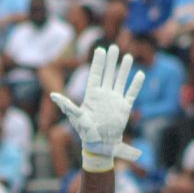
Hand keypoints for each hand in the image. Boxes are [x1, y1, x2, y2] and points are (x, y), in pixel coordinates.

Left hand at [50, 46, 143, 170]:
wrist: (99, 145)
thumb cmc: (85, 132)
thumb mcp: (76, 117)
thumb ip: (67, 105)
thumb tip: (53, 95)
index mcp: (92, 96)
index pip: (95, 75)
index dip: (98, 62)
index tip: (100, 50)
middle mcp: (104, 95)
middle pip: (108, 74)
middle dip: (111, 61)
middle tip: (114, 47)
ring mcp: (115, 100)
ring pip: (120, 81)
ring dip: (124, 69)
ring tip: (127, 56)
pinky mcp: (124, 108)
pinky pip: (131, 94)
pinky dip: (135, 85)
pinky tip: (140, 74)